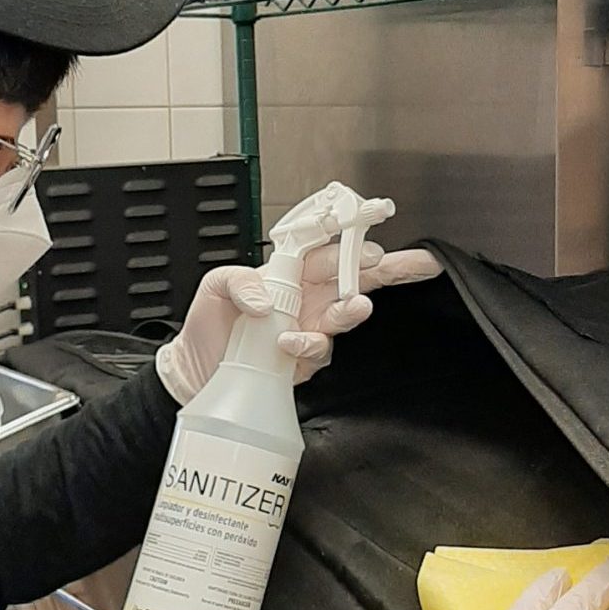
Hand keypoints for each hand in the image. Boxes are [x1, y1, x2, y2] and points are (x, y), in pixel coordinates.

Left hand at [155, 243, 443, 404]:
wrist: (195, 370)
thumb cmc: (209, 324)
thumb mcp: (216, 286)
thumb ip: (238, 280)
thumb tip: (263, 299)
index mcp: (291, 274)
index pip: (329, 251)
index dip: (353, 244)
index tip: (373, 240)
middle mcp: (306, 299)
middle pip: (356, 279)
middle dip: (389, 269)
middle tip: (413, 265)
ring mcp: (308, 329)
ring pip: (344, 315)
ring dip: (353, 309)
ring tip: (357, 305)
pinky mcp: (303, 359)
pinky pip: (318, 350)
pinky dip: (308, 344)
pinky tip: (290, 341)